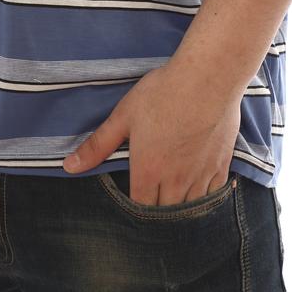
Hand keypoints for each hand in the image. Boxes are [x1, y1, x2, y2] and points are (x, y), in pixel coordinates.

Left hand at [62, 52, 241, 204]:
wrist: (208, 78)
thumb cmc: (163, 93)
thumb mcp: (124, 115)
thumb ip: (98, 145)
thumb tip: (69, 167)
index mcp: (148, 171)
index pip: (139, 208)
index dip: (133, 210)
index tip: (130, 203)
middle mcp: (175, 180)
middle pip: (165, 213)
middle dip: (156, 214)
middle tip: (150, 203)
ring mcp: (201, 175)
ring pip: (190, 209)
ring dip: (180, 208)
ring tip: (173, 203)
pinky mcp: (221, 165)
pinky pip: (214, 195)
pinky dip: (205, 198)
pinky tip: (200, 192)